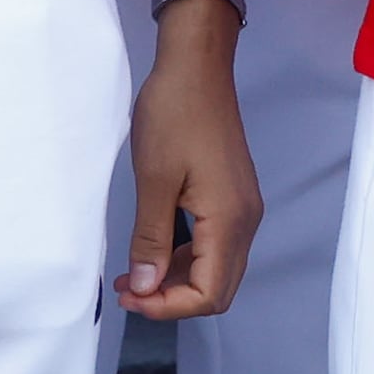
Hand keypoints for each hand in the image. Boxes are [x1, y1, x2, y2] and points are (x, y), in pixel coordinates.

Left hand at [120, 9, 258, 321]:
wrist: (197, 67)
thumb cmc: (173, 116)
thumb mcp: (154, 180)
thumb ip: (151, 239)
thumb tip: (146, 288)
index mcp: (229, 219)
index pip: (209, 293)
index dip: (169, 307)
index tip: (130, 295)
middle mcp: (245, 220)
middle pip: (219, 288)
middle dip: (173, 300)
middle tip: (129, 290)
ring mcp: (242, 208)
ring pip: (218, 269)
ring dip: (177, 281)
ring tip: (133, 275)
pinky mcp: (232, 196)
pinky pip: (215, 246)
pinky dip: (186, 258)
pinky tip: (154, 249)